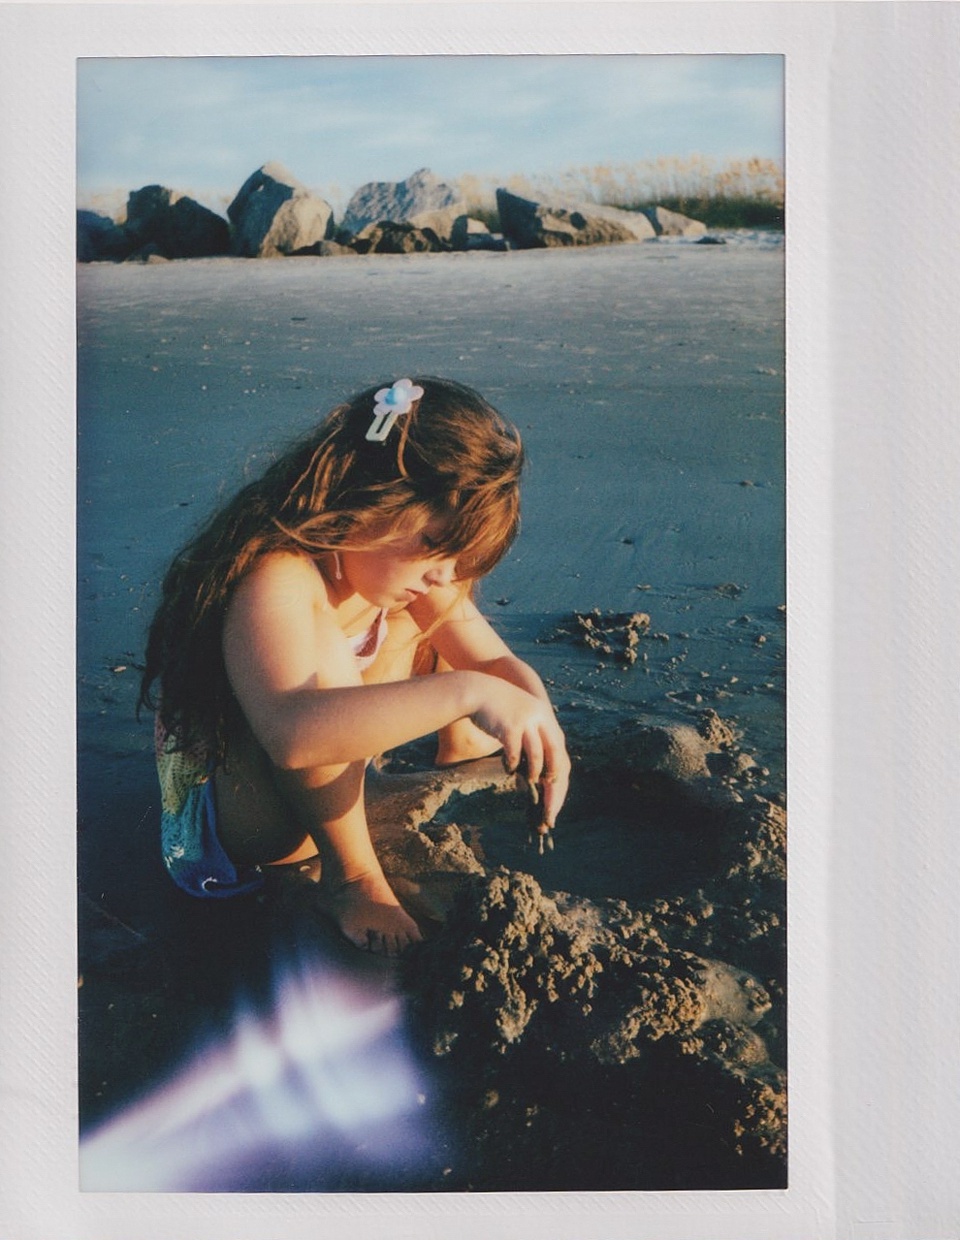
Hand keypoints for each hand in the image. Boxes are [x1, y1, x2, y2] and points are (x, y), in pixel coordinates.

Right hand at [468, 676, 569, 827]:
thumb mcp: (522, 726)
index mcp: (548, 723)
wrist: (478, 689)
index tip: (554, 809)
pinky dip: (513, 764)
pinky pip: (515, 751)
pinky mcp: (510, 724)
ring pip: (538, 756)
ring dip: (534, 776)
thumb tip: (536, 782)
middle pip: (556, 760)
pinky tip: (508, 770)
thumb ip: (532, 748)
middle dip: (555, 792)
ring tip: (527, 786)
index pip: (562, 759)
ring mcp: (527, 721)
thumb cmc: (498, 713)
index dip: (560, 786)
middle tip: (549, 815)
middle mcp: (542, 720)